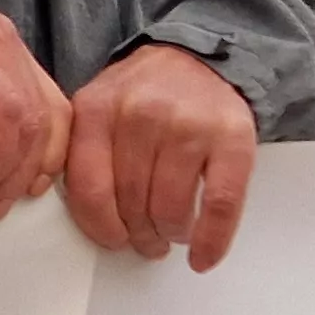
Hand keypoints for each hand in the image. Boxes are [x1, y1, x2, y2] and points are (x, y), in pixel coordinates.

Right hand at [0, 11, 71, 219]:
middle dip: (30, 169)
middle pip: (49, 114)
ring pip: (29, 120)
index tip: (30, 187)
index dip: (50, 153)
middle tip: (1, 203)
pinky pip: (4, 118)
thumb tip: (25, 165)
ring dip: (6, 170)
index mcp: (6, 46)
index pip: (53, 104)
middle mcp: (6, 38)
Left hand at [64, 44, 258, 271]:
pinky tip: (202, 256)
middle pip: (130, 203)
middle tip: (145, 241)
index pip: (89, 188)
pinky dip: (211, 241)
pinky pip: (219, 205)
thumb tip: (90, 219)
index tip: (112, 240)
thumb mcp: (99, 106)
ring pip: (170, 209)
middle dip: (138, 234)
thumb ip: (83, 152)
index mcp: (97, 109)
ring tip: (170, 234)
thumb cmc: (145, 94)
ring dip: (169, 235)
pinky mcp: (231, 139)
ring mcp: (188, 126)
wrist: (200, 58)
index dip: (100, 227)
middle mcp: (141, 114)